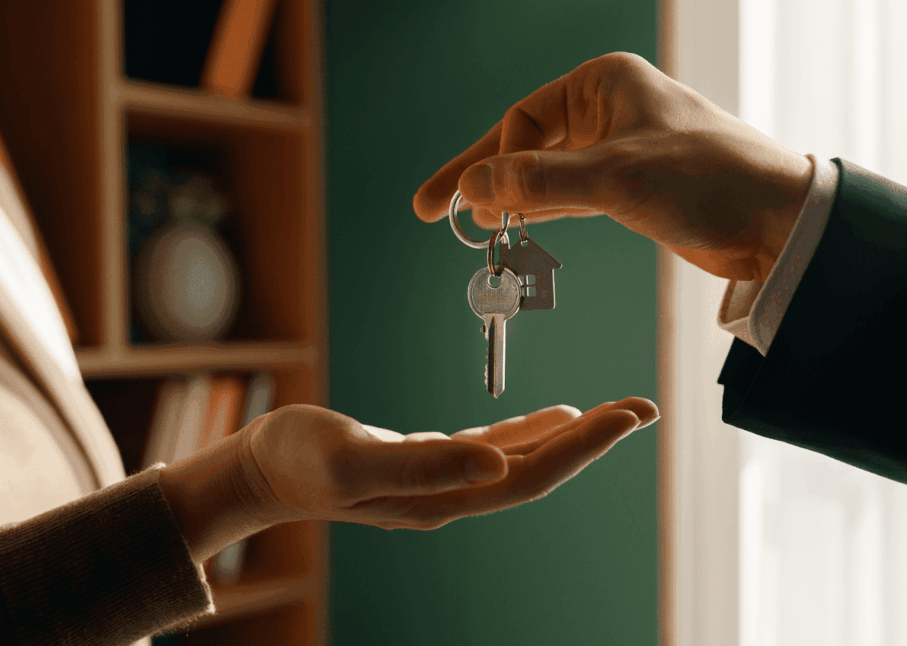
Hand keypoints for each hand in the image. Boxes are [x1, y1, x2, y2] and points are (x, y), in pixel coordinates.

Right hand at [240, 397, 656, 529]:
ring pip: (524, 459)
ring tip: (617, 412)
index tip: (628, 415)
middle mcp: (453, 496)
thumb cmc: (296, 459)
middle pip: (540, 470)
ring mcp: (444, 482)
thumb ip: (423, 465)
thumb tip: (498, 466)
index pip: (530, 475)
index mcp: (442, 499)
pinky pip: (495, 448)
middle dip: (595, 440)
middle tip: (645, 408)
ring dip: (572, 436)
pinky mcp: (430, 462)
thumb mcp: (350, 460)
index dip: (582, 447)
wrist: (261, 465)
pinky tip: (553, 416)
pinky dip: (530, 432)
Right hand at [414, 52, 813, 281]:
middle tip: (436, 209)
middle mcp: (609, 110)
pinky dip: (543, 211)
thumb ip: (538, 182)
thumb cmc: (709, 180)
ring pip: (548, 172)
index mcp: (605, 83)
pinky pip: (571, 195)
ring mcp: (619, 149)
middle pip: (527, 144)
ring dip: (513, 199)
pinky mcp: (632, 186)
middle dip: (486, 178)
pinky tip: (515, 224)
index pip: (524, 119)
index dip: (492, 161)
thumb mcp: (614, 176)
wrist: (777, 223)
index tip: (471, 200)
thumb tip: (472, 187)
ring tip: (472, 225)